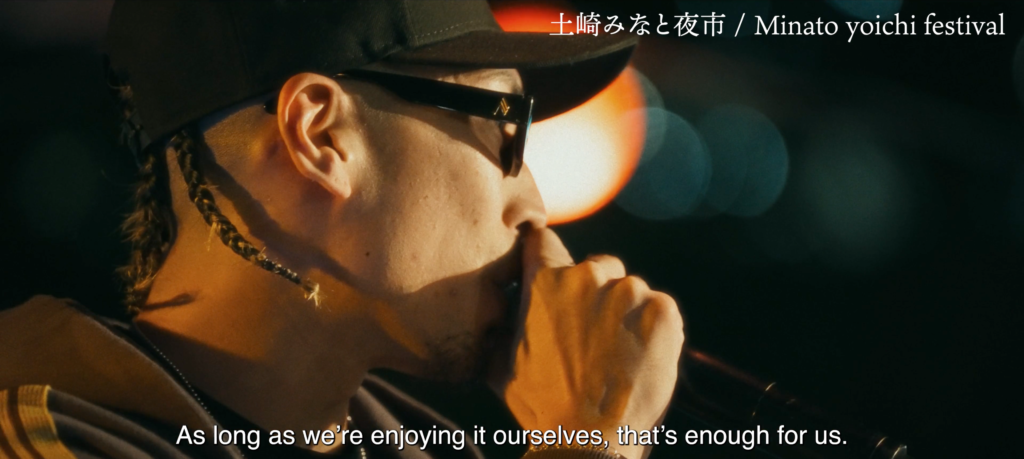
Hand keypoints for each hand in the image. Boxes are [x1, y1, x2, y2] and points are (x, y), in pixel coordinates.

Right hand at [491, 227, 684, 458]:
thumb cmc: (542, 405)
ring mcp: (630, 292)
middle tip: (591, 335)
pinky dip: (654, 330)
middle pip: (597, 267)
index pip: (545, 241)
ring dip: (626, 314)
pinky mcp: (663, 311)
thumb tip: (492, 314)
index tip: (552, 270)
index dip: (547, 255)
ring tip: (617, 355)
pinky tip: (639, 359)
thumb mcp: (501, 364)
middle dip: (595, 293)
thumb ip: (499, 327)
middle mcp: (587, 277)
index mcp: (544, 282)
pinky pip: (660, 309)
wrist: (589, 438)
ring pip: (630, 290)